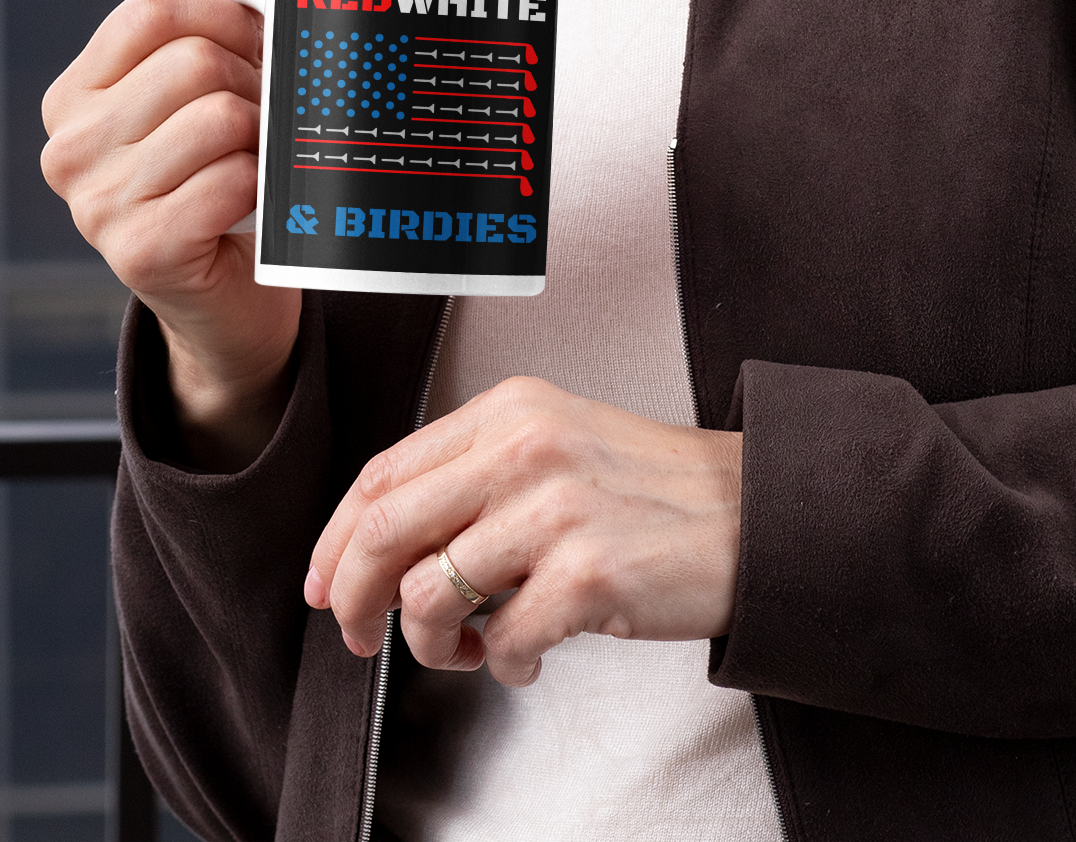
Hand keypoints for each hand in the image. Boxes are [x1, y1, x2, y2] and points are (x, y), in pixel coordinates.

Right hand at [41, 0, 300, 466]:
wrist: (226, 300)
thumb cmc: (219, 176)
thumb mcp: (218, 84)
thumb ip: (228, 10)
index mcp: (76, 96)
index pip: (152, 10)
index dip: (226, 15)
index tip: (256, 46)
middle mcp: (69, 148)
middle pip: (193, 60)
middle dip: (255, 79)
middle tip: (270, 112)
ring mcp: (96, 205)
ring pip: (220, 116)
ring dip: (264, 135)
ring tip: (262, 156)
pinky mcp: (139, 252)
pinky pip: (232, 177)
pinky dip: (264, 183)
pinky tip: (255, 203)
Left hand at [304, 376, 742, 685]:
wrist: (751, 512)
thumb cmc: (651, 488)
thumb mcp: (554, 443)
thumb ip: (474, 472)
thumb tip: (382, 544)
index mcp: (510, 409)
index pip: (386, 472)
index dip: (336, 538)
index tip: (323, 582)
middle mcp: (527, 447)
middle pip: (387, 530)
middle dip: (354, 598)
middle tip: (360, 635)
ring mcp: (557, 509)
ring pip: (432, 594)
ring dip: (434, 645)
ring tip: (470, 648)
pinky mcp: (589, 573)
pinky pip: (504, 642)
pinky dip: (504, 666)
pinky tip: (528, 655)